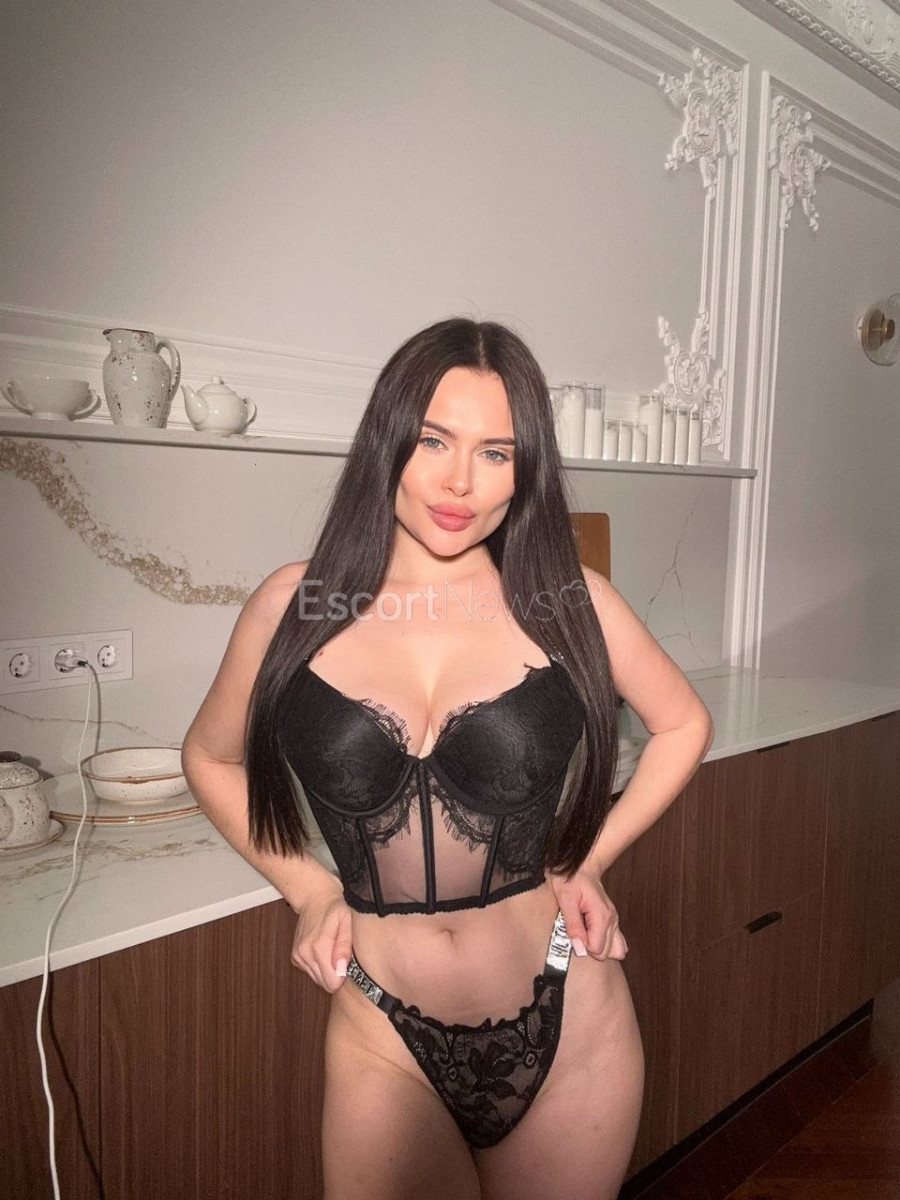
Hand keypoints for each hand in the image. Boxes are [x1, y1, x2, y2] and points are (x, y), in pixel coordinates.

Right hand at [290, 876, 353, 992]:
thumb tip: (341, 967)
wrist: (315, 897)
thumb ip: (345, 945)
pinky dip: (320, 965)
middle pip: (325, 983)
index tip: (348, 962)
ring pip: (318, 979)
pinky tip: (324, 950)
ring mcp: (298, 956)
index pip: (332, 982)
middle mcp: (304, 953)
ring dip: (328, 969)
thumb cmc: (335, 907)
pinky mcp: (295, 957)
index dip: (344, 975)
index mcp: (319, 946)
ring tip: (333, 949)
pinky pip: (311, 972)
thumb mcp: (347, 920)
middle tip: (342, 954)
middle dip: (336, 973)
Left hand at [547, 867, 627, 960]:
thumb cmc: (571, 879)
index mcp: (602, 915)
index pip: (597, 948)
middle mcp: (612, 919)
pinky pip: (616, 942)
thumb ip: (573, 925)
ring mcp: (614, 920)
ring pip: (614, 950)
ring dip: (597, 947)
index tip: (572, 934)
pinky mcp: (612, 920)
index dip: (581, 946)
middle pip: (606, 953)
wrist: (581, 865)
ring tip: (584, 933)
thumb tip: (580, 948)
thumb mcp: (566, 900)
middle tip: (576, 932)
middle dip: (589, 948)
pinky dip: (605, 944)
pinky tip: (592, 935)